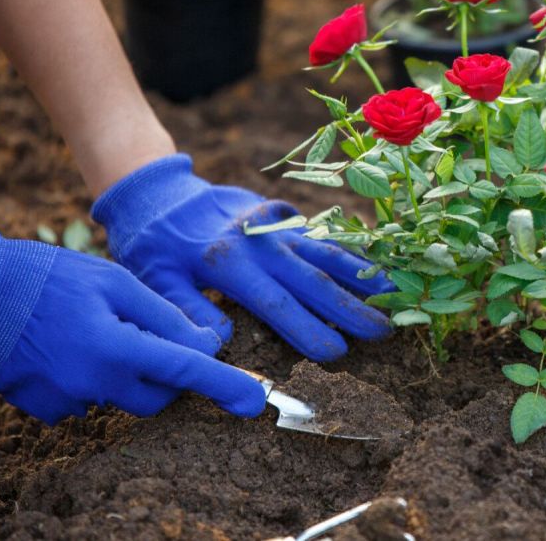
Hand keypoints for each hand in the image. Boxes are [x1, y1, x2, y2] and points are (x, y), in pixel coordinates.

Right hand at [0, 228, 264, 424]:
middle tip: (149, 335)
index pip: (185, 372)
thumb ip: (164, 317)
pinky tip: (71, 347)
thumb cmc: (53, 277)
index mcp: (115, 348)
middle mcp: (94, 383)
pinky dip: (93, 378)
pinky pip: (88, 400)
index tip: (255, 401)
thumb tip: (207, 344)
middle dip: (168, 375)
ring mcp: (67, 401)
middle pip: (158, 398)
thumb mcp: (117, 282)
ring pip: (122, 397)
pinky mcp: (46, 408)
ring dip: (126, 371)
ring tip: (96, 330)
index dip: (225, 385)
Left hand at [91, 155, 392, 361]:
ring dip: (360, 274)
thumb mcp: (154, 279)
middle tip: (384, 332)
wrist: (159, 191)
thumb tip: (218, 343)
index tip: (336, 354)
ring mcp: (274, 226)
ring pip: (324, 253)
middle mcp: (260, 242)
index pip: (276, 303)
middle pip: (312, 279)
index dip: (307, 329)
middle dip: (350, 308)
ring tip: (392, 293)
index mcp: (228, 263)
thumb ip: (185, 310)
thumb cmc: (153, 244)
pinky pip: (320, 235)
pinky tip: (372, 263)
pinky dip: (348, 251)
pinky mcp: (281, 216)